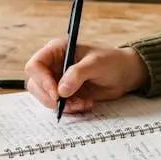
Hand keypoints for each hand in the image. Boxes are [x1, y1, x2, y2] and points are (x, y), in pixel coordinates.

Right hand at [24, 40, 149, 113]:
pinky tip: (86, 103)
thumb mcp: (96, 64)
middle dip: (50, 97)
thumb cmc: (111, 61)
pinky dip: (70, 108)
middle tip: (69, 104)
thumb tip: (60, 91)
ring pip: (45, 98)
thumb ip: (77, 74)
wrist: (124, 74)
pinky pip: (58, 106)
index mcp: (57, 50)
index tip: (56, 94)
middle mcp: (53, 65)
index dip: (42, 80)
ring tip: (82, 103)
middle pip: (36, 84)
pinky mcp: (65, 94)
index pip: (35, 65)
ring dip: (62, 105)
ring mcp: (57, 81)